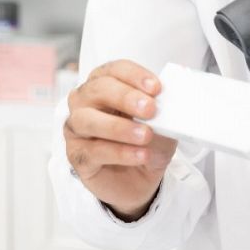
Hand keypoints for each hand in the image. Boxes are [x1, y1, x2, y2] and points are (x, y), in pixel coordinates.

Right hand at [63, 60, 178, 221]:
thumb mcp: (163, 123)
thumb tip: (173, 101)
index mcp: (105, 84)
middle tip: (150, 109)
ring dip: (119, 127)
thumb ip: (164, 110)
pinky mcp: (77, 155)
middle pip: (97, 90)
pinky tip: (139, 155)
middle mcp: (85, 102)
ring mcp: (77, 128)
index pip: (114, 70)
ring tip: (145, 135)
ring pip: (87, 120)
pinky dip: (119, 152)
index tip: (156, 87)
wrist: (141, 179)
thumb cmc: (146, 143)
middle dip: (125, 97)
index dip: (134, 76)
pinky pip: (93, 151)